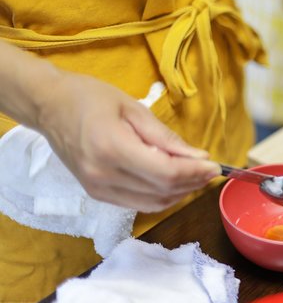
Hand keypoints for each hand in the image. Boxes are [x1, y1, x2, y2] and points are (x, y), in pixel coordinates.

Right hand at [35, 71, 219, 211]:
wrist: (48, 106)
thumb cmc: (90, 98)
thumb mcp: (133, 109)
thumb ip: (166, 137)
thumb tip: (198, 157)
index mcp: (112, 148)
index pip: (166, 173)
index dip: (195, 173)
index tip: (214, 166)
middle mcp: (104, 175)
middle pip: (163, 191)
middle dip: (193, 182)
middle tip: (210, 169)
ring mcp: (98, 188)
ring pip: (153, 203)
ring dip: (180, 193)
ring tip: (196, 176)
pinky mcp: (97, 194)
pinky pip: (139, 204)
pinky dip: (161, 197)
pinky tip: (173, 182)